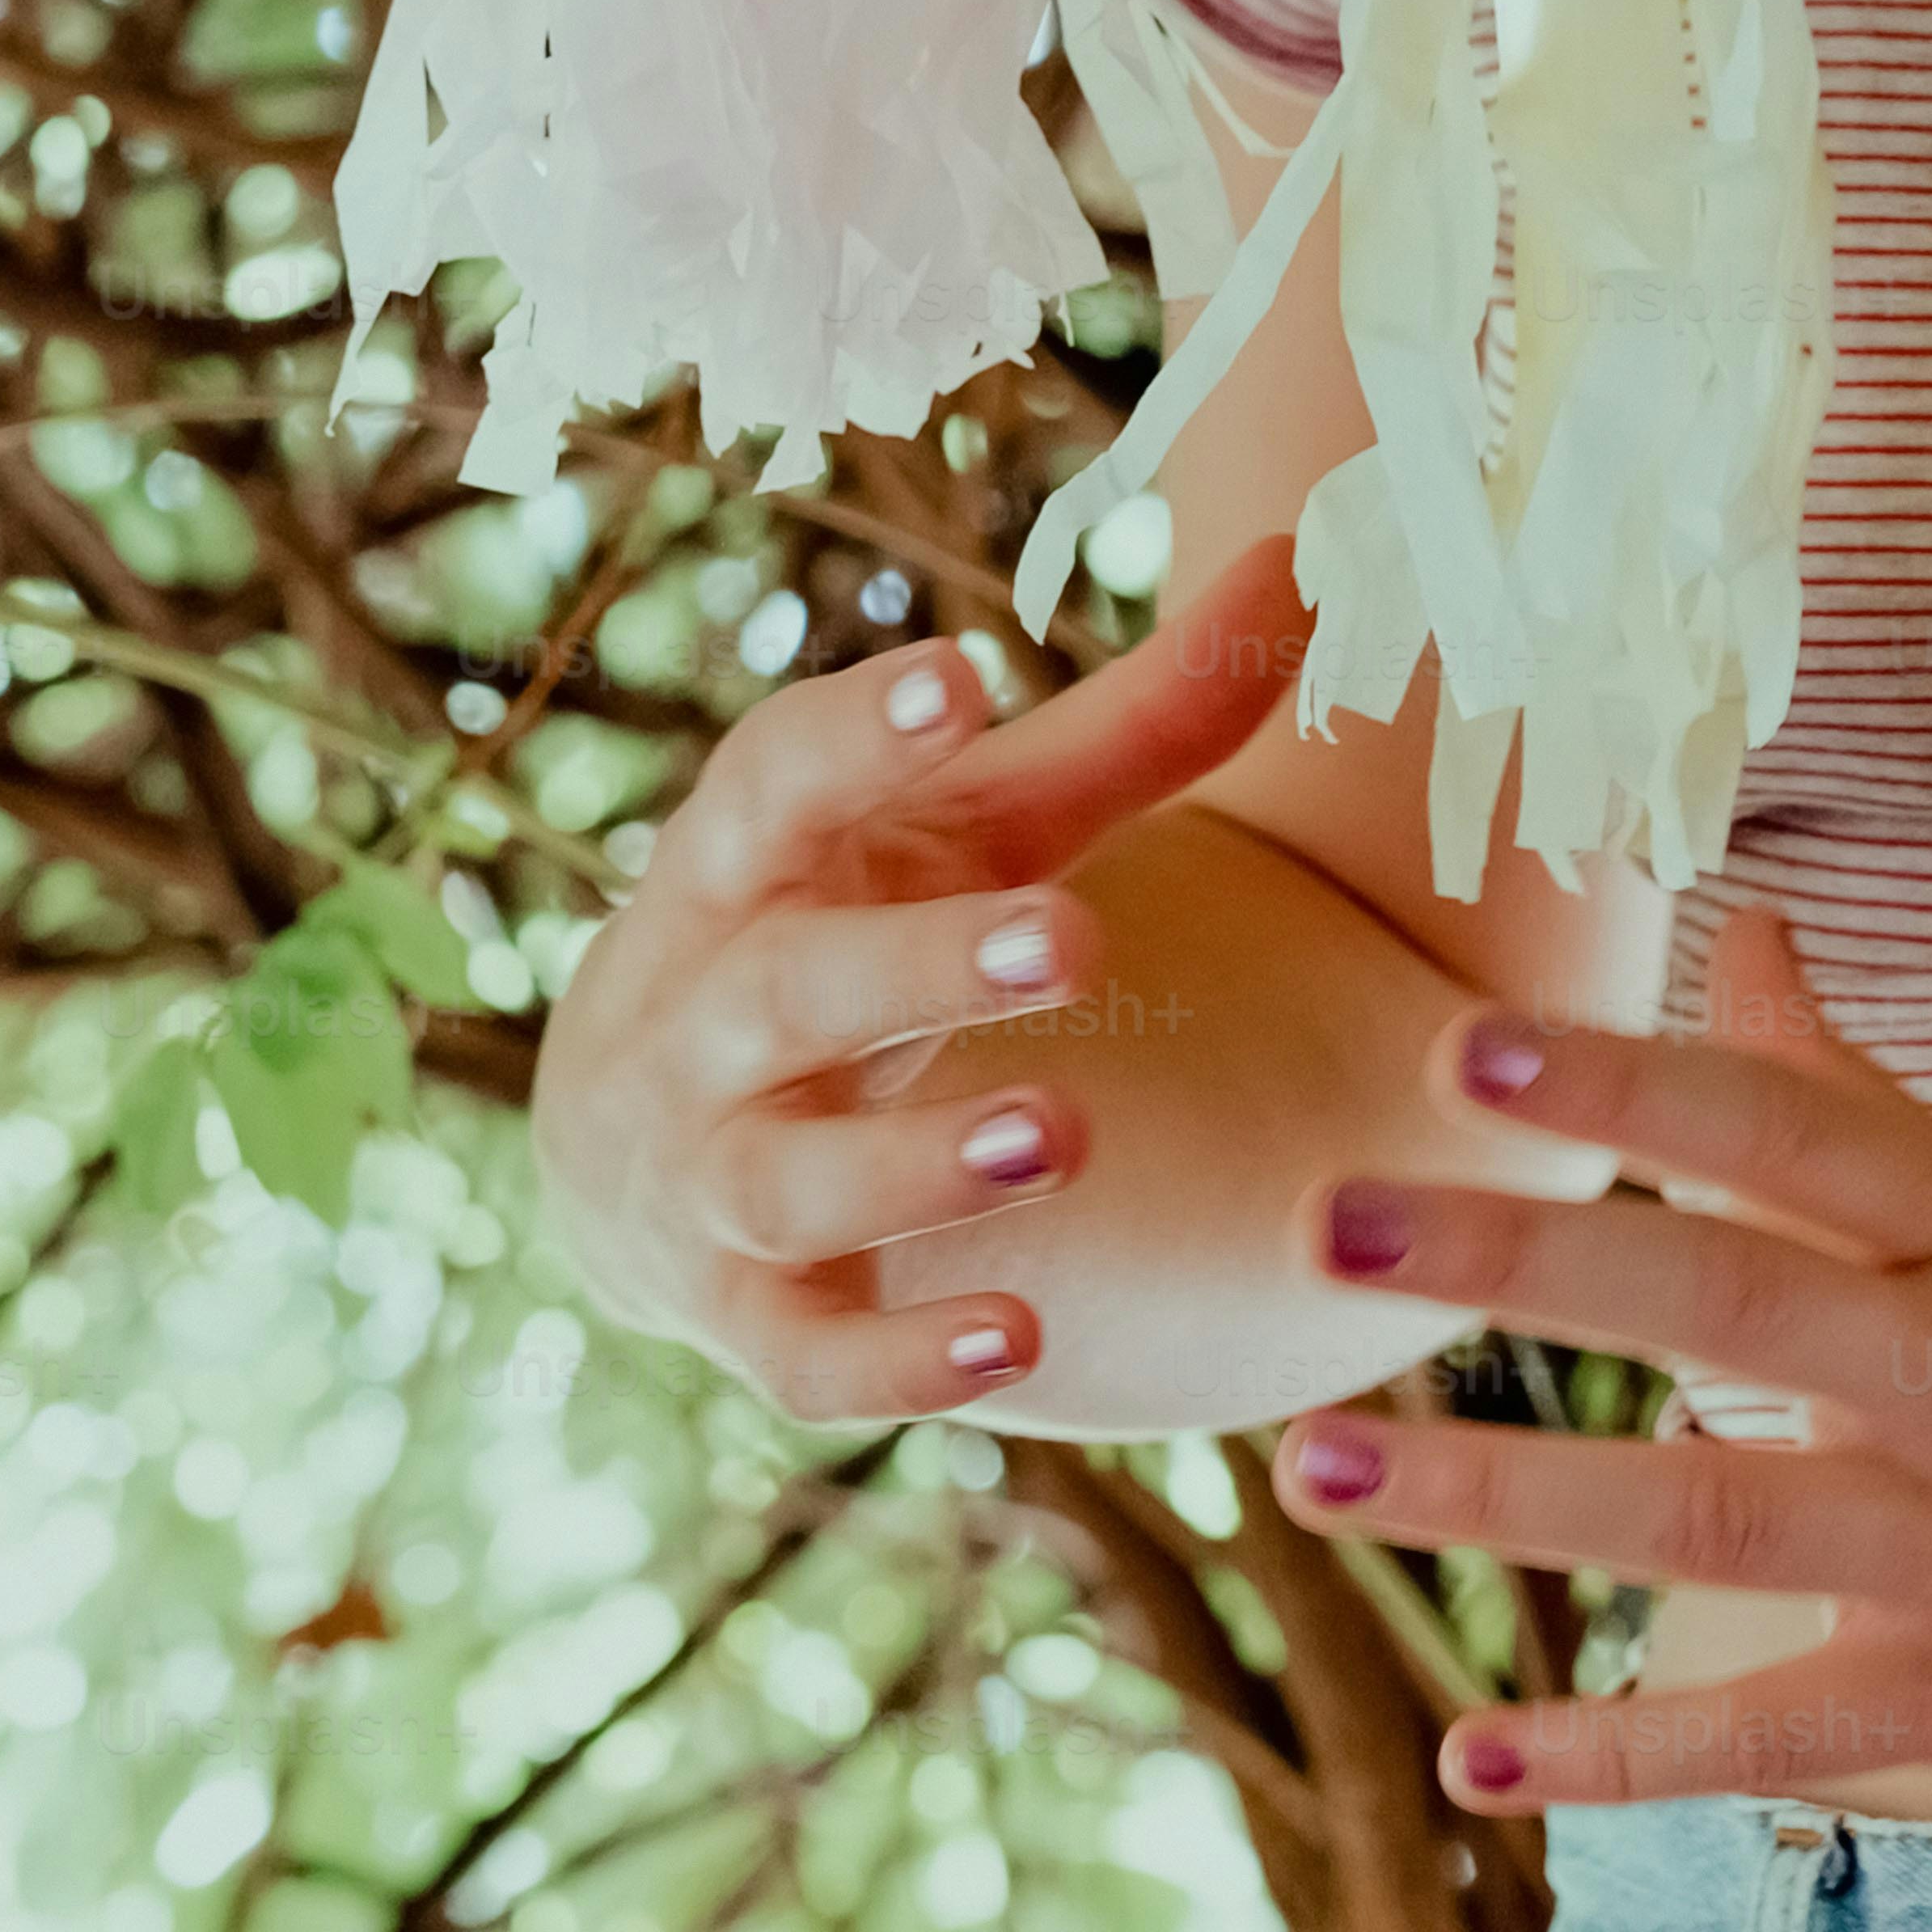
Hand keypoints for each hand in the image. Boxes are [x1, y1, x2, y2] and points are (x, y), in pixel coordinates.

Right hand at [532, 534, 1303, 1420]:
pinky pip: (802, 1358)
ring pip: (790, 1180)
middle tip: (1073, 939)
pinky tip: (1020, 1345)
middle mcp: (703, 1017)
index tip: (962, 671)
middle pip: (789, 987)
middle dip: (919, 965)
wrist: (630, 1139)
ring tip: (1071, 1130)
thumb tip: (1301, 570)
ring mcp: (708, 1176)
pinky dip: (897, 1362)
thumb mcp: (968, 823)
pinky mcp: (741, 1315)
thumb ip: (1131, 723)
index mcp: (747, 866)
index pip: (776, 780)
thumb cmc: (842, 923)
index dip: (856, 731)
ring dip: (917, 1165)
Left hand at [1253, 904, 1931, 1835]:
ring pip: (1707, 1510)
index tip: (1472, 1041)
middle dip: (1514, 1261)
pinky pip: (1772, 1729)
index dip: (1631, 1082)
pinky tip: (1477, 1749)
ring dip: (1503, 1495)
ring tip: (1324, 1468)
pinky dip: (1617, 1752)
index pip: (1788, 1132)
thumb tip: (1739, 939)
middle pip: (1718, 1299)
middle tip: (1331, 1222)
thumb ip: (1862, 1102)